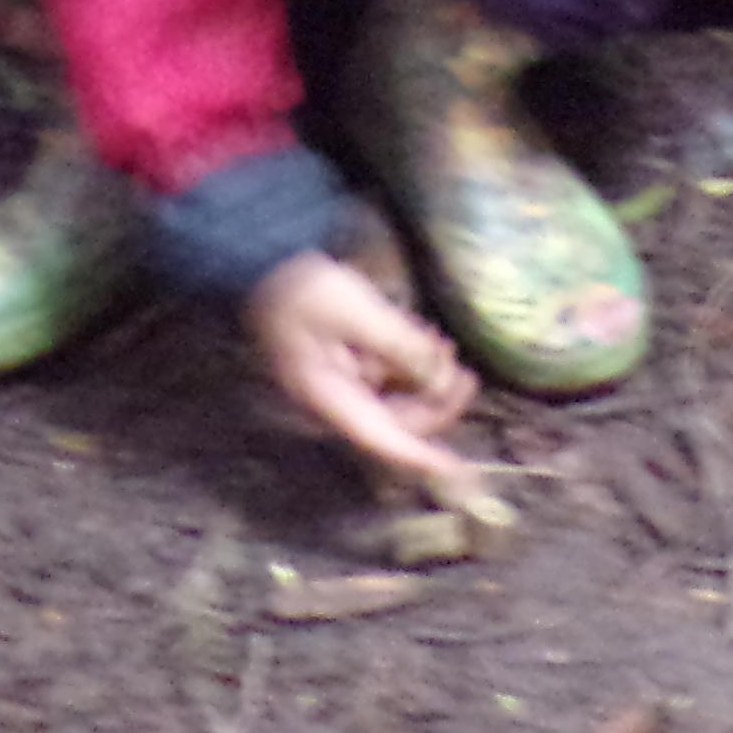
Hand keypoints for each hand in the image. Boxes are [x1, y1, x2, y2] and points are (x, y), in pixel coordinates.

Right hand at [245, 246, 478, 490]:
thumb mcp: (356, 313)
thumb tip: (438, 378)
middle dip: (435, 402)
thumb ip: (399, 346)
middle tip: (466, 375)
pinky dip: (409, 360)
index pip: (381, 439)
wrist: (266, 262)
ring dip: (426, 377)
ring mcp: (342, 381)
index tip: (457, 471)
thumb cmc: (305, 290)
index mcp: (329, 397)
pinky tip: (422, 334)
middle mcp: (337, 399)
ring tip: (442, 344)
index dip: (420, 457)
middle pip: (398, 420)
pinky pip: (387, 374)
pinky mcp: (347, 362)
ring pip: (398, 396)